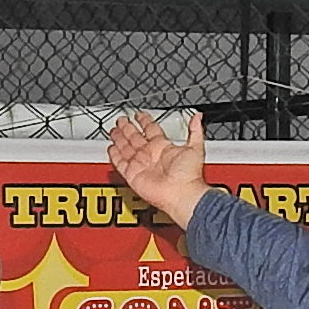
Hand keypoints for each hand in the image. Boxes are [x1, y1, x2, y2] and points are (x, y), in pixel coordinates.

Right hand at [108, 109, 208, 229]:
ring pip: (126, 148)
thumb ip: (195, 130)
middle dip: (128, 128)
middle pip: (135, 138)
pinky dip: (115, 156)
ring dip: (119, 139)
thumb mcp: (196, 147)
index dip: (144, 121)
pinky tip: (111, 148)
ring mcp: (141, 165)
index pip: (151, 130)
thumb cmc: (189, 175)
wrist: (181, 193)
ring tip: (114, 130)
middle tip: (122, 120)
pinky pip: (120, 164)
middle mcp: (151, 156)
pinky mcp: (132, 175)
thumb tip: (197, 117)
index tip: (139, 115)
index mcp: (164, 148)